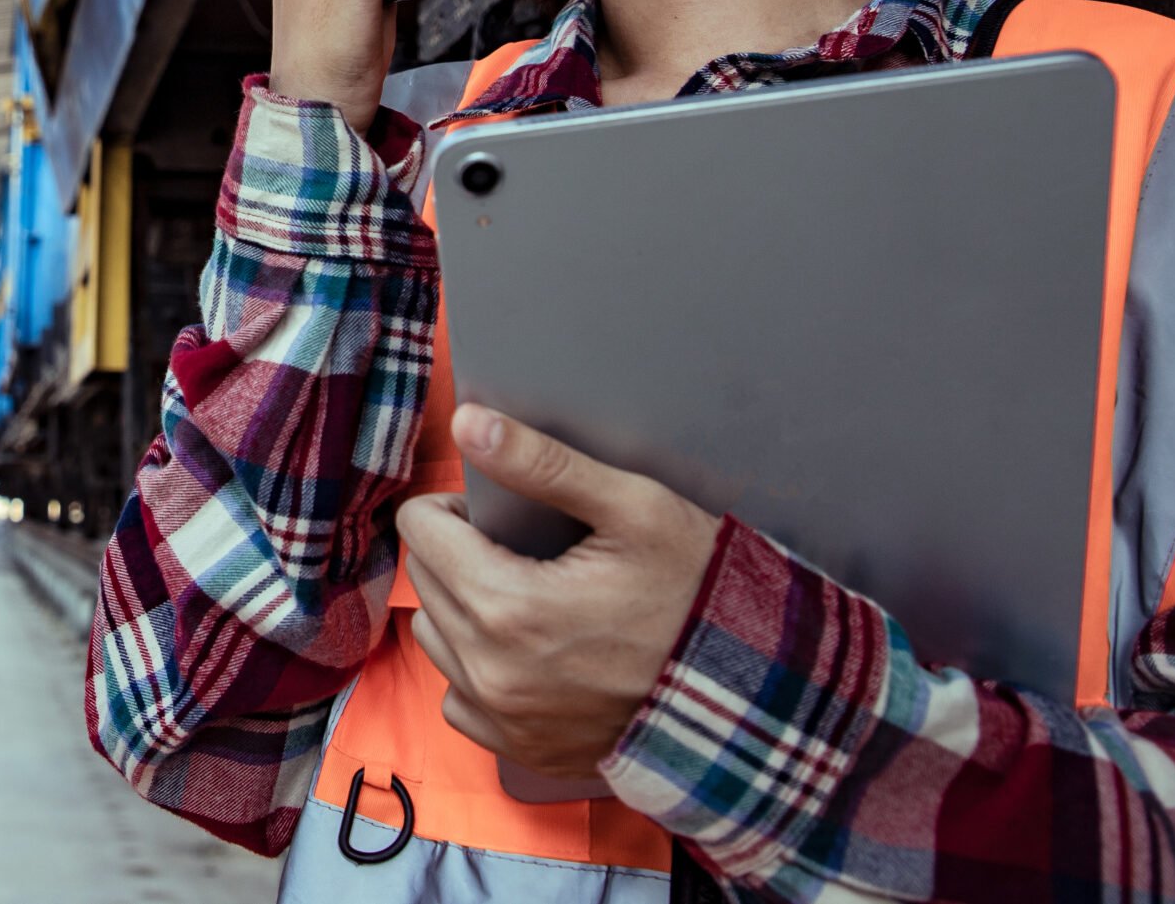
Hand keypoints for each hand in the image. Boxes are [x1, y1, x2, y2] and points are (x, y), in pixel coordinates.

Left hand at [395, 404, 722, 778]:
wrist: (753, 695)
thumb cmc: (698, 594)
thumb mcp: (633, 509)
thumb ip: (541, 463)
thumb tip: (468, 423)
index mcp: (507, 606)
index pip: (420, 531)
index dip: (455, 508)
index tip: (497, 513)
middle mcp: (492, 673)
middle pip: (427, 582)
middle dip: (460, 553)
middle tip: (523, 549)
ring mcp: (505, 720)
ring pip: (437, 640)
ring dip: (463, 610)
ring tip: (526, 595)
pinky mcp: (522, 751)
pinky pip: (461, 700)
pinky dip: (479, 671)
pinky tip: (529, 651)